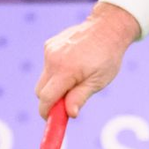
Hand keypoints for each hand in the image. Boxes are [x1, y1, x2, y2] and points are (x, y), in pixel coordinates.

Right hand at [36, 2, 140, 117]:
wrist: (108, 28)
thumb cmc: (107, 57)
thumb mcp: (99, 81)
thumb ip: (80, 97)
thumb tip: (70, 114)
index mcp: (66, 70)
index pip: (46, 98)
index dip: (46, 113)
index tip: (51, 121)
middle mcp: (53, 60)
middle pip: (40, 91)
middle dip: (50, 100)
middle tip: (66, 103)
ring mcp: (50, 50)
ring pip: (44, 78)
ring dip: (55, 84)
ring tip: (77, 77)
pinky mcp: (49, 45)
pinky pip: (48, 65)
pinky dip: (56, 70)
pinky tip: (74, 63)